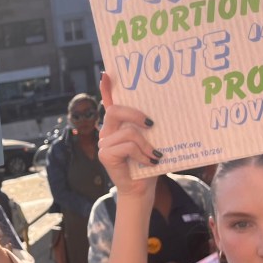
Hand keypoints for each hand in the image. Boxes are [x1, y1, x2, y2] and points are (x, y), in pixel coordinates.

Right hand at [97, 73, 159, 199]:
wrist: (141, 189)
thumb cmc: (148, 163)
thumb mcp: (151, 141)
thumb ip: (149, 127)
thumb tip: (159, 115)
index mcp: (117, 124)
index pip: (109, 102)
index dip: (107, 88)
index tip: (108, 73)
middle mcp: (107, 130)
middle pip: (115, 110)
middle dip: (135, 114)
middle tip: (152, 123)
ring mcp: (104, 142)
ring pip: (127, 132)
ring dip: (146, 144)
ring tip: (155, 155)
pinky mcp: (105, 154)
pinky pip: (128, 145)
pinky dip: (142, 154)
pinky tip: (150, 161)